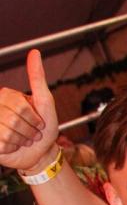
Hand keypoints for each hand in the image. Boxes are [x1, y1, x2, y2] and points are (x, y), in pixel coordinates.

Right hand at [0, 49, 59, 172]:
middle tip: (32, 132)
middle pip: (13, 120)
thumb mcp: (45, 101)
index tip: (38, 121)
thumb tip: (34, 52)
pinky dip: (13, 148)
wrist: (41, 152)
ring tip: (24, 139)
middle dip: (30, 130)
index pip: (20, 106)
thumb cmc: (45, 127)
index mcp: (6, 96)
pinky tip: (14, 146)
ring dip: (22, 140)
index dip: (34, 118)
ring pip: (7, 133)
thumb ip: (37, 77)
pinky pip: (2, 144)